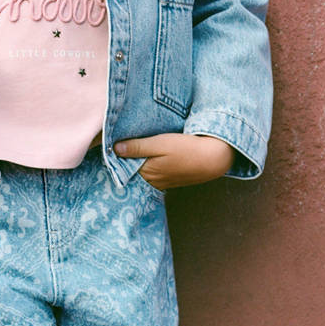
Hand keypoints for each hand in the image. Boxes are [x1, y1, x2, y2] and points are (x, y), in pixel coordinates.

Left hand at [113, 133, 234, 189]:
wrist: (213, 158)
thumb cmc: (186, 149)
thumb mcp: (159, 143)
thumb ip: (137, 147)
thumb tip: (115, 149)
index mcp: (147, 173)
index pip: (123, 167)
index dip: (118, 157)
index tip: (111, 145)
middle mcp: (153, 181)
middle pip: (133, 171)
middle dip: (127, 160)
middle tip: (121, 144)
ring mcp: (163, 182)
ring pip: (144, 171)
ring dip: (139, 162)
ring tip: (135, 147)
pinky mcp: (172, 179)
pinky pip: (155, 173)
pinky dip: (150, 165)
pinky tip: (152, 155)